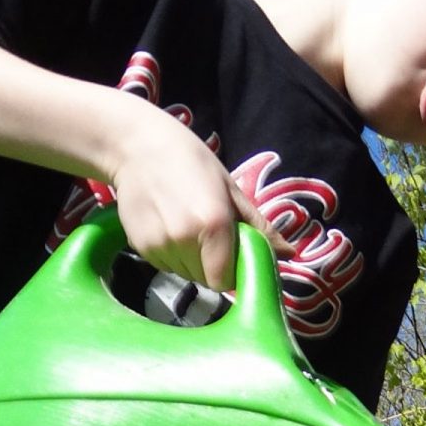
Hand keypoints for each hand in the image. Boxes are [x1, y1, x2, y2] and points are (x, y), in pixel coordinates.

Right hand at [104, 96, 288, 289]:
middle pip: (206, 279)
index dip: (231, 271)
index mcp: (214, 225)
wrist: (134, 144)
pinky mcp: (140, 246)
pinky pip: (165, 265)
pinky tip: (167, 225)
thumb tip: (291, 255)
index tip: (230, 253)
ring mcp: (159, 244)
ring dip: (191, 261)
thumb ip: (259, 228)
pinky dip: (170, 254)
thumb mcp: (231, 190)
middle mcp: (185, 239)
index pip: (226, 280)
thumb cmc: (191, 161)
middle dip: (212, 265)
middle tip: (206, 233)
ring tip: (185, 225)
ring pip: (185, 274)